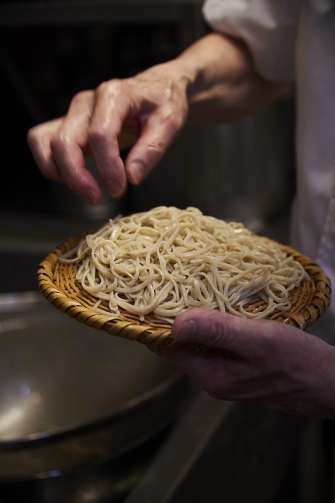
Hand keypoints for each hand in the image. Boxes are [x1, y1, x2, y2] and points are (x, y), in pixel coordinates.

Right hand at [27, 63, 188, 203]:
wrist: (154, 89)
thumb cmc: (162, 104)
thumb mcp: (169, 124)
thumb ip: (151, 150)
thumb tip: (131, 178)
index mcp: (114, 95)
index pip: (99, 134)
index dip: (106, 167)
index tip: (119, 189)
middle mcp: (87, 102)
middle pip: (65, 140)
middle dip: (77, 176)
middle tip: (97, 198)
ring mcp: (73, 112)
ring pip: (45, 141)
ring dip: (60, 172)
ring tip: (85, 190)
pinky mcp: (67, 123)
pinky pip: (42, 141)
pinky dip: (50, 163)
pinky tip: (73, 179)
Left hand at [148, 308, 334, 417]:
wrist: (330, 383)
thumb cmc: (298, 362)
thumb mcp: (257, 340)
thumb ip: (217, 332)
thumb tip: (175, 323)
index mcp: (209, 373)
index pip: (164, 348)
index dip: (152, 323)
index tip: (146, 296)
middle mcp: (213, 377)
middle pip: (178, 345)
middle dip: (170, 318)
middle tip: (166, 285)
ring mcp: (226, 373)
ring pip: (197, 343)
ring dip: (192, 319)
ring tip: (189, 290)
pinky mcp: (240, 368)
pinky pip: (215, 344)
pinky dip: (211, 325)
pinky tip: (219, 308)